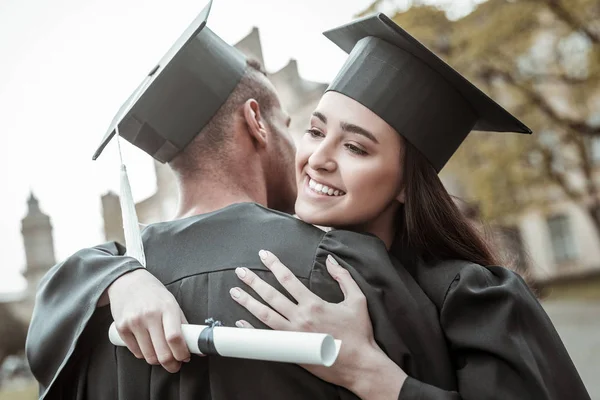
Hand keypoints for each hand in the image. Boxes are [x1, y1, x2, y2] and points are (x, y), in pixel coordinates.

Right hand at [106, 269, 191, 372]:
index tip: (185, 358)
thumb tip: (198, 347)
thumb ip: (183, 325)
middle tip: (175, 365)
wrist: (127, 281)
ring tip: (162, 356)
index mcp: (167, 308)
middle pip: (162, 352)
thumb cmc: (154, 294)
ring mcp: (134, 322)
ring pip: (149, 356)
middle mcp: (150, 315)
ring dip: (158, 361)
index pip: (175, 338)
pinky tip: (148, 347)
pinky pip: (136, 352)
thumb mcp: (172, 303)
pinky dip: (144, 354)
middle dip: (171, 364)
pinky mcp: (121, 328)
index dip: (182, 353)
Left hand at [229, 250, 405, 396]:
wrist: (359, 364)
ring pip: (265, 315)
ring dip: (248, 303)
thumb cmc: (359, 332)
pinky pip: (267, 339)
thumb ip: (343, 277)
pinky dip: (252, 331)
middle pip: (271, 296)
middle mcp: (300, 318)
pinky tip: (240, 323)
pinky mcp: (291, 350)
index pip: (288, 280)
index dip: (274, 265)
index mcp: (314, 304)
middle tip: (240, 271)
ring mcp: (293, 335)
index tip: (264, 255)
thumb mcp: (357, 300)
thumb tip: (331, 260)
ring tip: (235, 292)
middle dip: (254, 282)